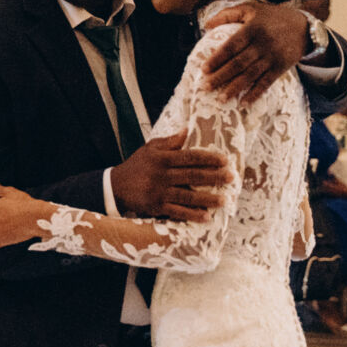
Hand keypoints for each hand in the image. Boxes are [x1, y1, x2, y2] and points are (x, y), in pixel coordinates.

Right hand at [109, 131, 229, 220]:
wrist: (115, 187)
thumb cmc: (136, 165)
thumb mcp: (150, 148)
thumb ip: (170, 141)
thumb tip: (188, 130)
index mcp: (161, 158)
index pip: (189, 157)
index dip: (208, 158)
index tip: (224, 160)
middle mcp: (161, 175)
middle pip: (192, 176)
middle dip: (213, 177)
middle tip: (231, 178)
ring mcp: (158, 192)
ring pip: (187, 196)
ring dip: (207, 199)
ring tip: (224, 200)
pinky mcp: (156, 207)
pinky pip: (177, 212)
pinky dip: (192, 215)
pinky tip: (206, 217)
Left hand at [202, 2, 308, 103]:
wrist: (304, 27)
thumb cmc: (271, 17)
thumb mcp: (251, 8)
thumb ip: (228, 14)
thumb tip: (206, 24)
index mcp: (252, 29)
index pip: (231, 46)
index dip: (217, 58)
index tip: (203, 69)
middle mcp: (262, 44)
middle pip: (238, 63)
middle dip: (221, 77)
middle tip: (205, 87)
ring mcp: (272, 57)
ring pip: (250, 75)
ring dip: (234, 88)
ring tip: (220, 99)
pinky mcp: (281, 67)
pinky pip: (266, 82)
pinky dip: (255, 93)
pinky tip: (243, 103)